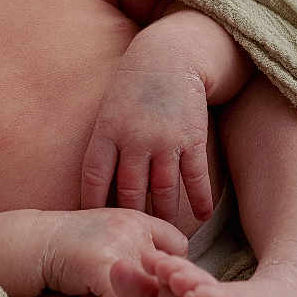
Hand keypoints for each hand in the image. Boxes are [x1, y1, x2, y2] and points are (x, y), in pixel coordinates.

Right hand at [41, 208, 187, 296]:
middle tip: (101, 279)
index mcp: (140, 219)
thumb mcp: (111, 235)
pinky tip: (80, 290)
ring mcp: (122, 246)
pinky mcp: (105, 266)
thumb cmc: (70, 247)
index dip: (164, 268)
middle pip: (159, 283)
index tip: (139, 273)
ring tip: (90, 284)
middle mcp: (136, 229)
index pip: (178, 247)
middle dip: (135, 292)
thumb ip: (139, 248)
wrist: (33, 243)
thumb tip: (170, 280)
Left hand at [80, 52, 212, 222]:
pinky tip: (203, 215)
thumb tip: (97, 191)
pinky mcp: (192, 138)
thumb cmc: (133, 88)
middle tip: (134, 240)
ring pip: (163, 191)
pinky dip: (200, 199)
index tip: (96, 224)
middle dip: (131, 219)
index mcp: (107, 132)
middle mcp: (134, 139)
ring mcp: (165, 140)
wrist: (168, 55)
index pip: (94, 178)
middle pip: (129, 192)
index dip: (93, 204)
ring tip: (167, 234)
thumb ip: (105, 148)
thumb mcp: (108, 112)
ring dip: (166, 216)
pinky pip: (196, 177)